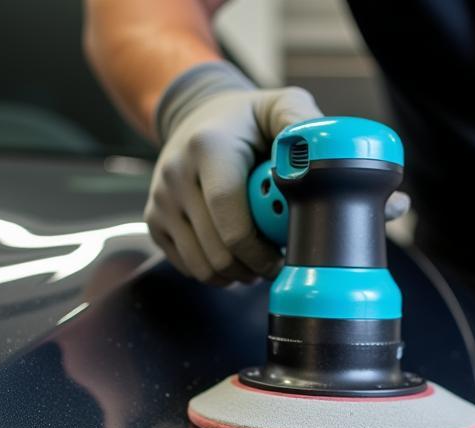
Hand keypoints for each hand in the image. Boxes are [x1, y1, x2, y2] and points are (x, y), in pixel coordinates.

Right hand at [147, 63, 320, 283]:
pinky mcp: (154, 219)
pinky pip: (188, 267)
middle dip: (253, 268)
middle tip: (274, 262)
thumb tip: (320, 159)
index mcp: (208, 149)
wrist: (196, 115)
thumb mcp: (279, 105)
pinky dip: (214, 271)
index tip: (283, 257)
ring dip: (235, 274)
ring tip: (255, 260)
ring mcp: (161, 200)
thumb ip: (302, 123)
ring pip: (203, 267)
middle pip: (218, 253)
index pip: (232, 225)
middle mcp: (176, 175)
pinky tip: (233, 254)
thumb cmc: (246, 119)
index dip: (260, 254)